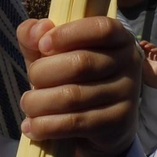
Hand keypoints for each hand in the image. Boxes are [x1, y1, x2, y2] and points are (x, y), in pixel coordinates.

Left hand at [18, 16, 140, 156]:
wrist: (97, 127)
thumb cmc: (72, 80)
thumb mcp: (52, 55)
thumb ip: (36, 37)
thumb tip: (35, 30)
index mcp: (118, 38)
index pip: (101, 29)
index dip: (69, 34)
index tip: (42, 45)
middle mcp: (129, 62)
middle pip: (81, 63)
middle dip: (44, 72)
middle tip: (30, 81)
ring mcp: (127, 94)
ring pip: (73, 95)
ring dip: (39, 102)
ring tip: (27, 105)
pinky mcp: (118, 122)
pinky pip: (75, 122)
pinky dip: (46, 125)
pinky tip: (31, 127)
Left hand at [138, 40, 156, 89]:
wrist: (149, 79)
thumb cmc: (142, 72)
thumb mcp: (137, 62)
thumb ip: (137, 55)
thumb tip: (134, 46)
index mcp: (142, 56)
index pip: (142, 47)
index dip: (141, 44)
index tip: (139, 43)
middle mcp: (148, 56)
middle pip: (147, 46)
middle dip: (145, 43)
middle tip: (143, 44)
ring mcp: (153, 57)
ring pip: (153, 47)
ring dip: (150, 45)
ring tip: (147, 46)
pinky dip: (156, 49)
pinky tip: (152, 50)